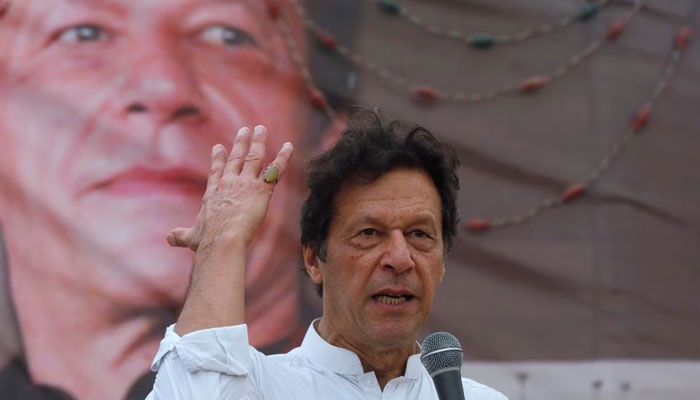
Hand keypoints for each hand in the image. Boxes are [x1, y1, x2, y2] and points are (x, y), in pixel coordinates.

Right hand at [166, 125, 292, 251]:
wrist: (222, 239)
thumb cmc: (206, 241)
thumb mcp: (190, 237)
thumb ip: (181, 235)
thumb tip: (168, 238)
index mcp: (213, 193)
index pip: (216, 171)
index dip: (218, 158)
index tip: (219, 147)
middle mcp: (229, 183)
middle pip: (236, 158)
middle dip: (241, 142)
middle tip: (245, 130)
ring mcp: (245, 184)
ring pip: (254, 157)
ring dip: (259, 142)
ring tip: (262, 129)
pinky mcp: (261, 190)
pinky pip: (275, 170)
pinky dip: (283, 157)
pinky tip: (289, 147)